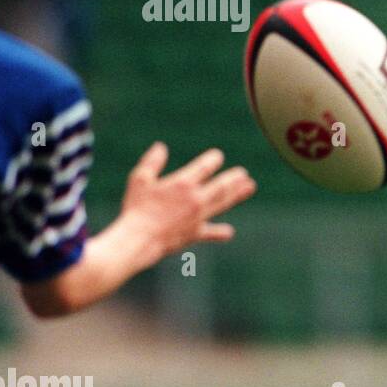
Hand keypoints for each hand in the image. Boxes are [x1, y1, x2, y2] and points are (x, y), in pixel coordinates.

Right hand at [119, 142, 255, 255]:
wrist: (138, 239)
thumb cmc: (136, 208)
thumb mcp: (140, 180)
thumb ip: (152, 162)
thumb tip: (160, 146)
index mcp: (183, 183)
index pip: (205, 167)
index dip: (213, 160)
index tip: (218, 156)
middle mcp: (196, 199)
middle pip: (221, 185)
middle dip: (234, 178)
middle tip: (244, 174)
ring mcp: (199, 217)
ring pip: (223, 203)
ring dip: (237, 195)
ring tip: (250, 187)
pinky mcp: (196, 234)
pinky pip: (211, 232)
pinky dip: (220, 232)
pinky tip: (229, 232)